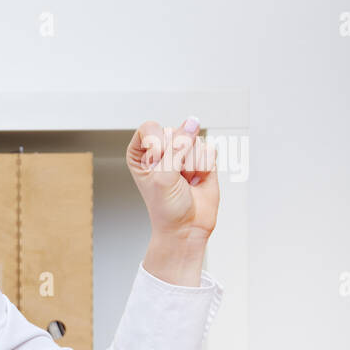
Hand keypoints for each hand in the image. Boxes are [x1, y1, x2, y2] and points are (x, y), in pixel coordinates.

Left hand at [125, 116, 218, 242]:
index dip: (157, 145)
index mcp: (141, 153)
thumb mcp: (163, 176)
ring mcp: (183, 152)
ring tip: (185, 180)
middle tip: (174, 177)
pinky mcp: (202, 158)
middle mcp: (162, 149)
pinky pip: (209, 149)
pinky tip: (197, 179)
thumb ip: (177, 146)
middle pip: (175, 132)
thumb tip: (193, 123)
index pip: (150, 128)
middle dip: (177, 158)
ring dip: (191, 164)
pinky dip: (205, 166)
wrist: (187, 227)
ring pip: (194, 140)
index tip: (158, 163)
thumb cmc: (166, 207)